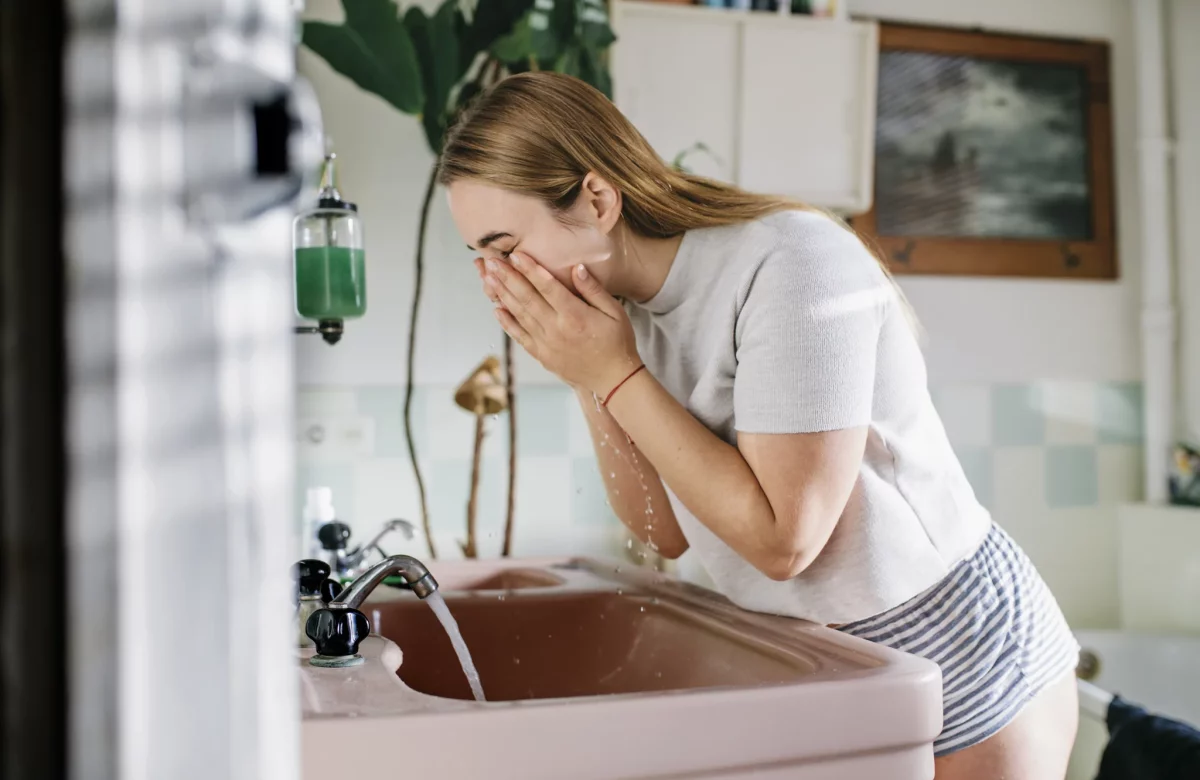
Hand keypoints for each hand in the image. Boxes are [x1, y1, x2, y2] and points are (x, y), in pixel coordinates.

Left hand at [482, 251, 641, 396]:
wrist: (614, 378)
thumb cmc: (617, 341)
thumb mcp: (615, 312)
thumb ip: (593, 290)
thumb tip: (576, 267)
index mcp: (575, 316)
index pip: (548, 287)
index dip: (530, 269)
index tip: (516, 255)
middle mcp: (556, 329)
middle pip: (527, 298)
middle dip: (508, 278)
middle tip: (492, 261)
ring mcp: (547, 344)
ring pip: (520, 315)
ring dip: (503, 295)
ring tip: (489, 279)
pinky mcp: (542, 355)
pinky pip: (520, 337)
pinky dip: (507, 323)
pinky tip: (497, 309)